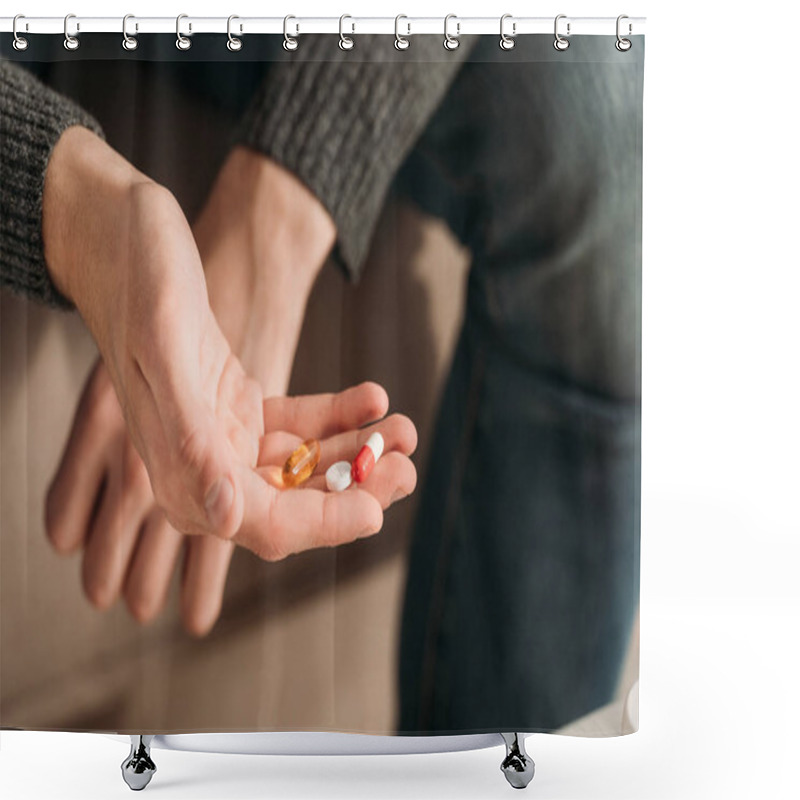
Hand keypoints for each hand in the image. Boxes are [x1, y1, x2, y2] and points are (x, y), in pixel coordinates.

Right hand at [45, 142, 413, 634]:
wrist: (121, 232)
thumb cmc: (136, 278)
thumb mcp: (162, 349)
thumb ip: (189, 439)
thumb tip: (226, 517)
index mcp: (177, 468)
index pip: (260, 523)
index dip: (321, 523)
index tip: (376, 511)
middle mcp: (202, 464)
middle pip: (292, 502)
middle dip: (355, 490)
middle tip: (408, 468)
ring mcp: (222, 436)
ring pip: (301, 464)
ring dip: (357, 453)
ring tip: (405, 430)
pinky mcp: (236, 405)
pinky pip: (297, 423)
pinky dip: (337, 415)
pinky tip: (373, 397)